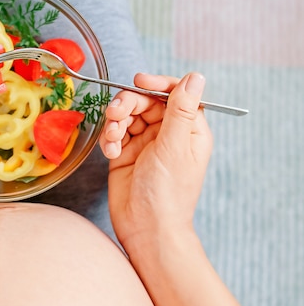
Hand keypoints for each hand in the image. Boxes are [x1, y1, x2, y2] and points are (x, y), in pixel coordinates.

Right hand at [99, 72, 212, 247]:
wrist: (146, 229)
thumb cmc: (167, 194)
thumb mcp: (174, 146)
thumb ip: (181, 109)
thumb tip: (195, 76)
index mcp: (189, 130)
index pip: (175, 94)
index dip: (157, 84)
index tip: (139, 81)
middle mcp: (167, 134)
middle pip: (146, 102)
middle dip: (128, 105)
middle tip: (115, 115)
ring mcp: (145, 144)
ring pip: (127, 116)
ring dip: (115, 122)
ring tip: (113, 138)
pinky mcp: (125, 154)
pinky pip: (114, 134)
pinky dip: (109, 139)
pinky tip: (111, 153)